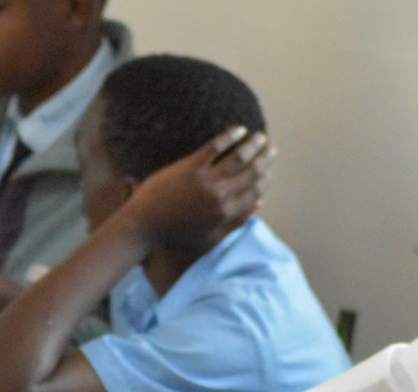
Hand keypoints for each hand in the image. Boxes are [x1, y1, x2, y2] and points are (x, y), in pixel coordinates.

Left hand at [119, 126, 274, 249]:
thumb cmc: (176, 234)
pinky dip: (229, 136)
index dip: (266, 180)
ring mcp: (205, 181)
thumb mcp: (210, 236)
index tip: (270, 170)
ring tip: (261, 137)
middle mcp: (220, 196)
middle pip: (251, 174)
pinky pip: (214, 147)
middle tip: (273, 149)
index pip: (255, 193)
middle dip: (265, 160)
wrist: (145, 224)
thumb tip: (260, 205)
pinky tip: (239, 129)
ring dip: (253, 145)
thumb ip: (236, 223)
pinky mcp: (190, 167)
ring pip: (238, 158)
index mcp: (226, 213)